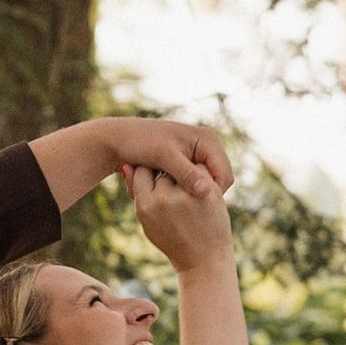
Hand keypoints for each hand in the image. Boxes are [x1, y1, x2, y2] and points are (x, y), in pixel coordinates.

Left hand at [107, 117, 232, 197]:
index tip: (193, 205)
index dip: (213, 193)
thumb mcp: (164, 157)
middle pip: (217, 182)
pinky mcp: (187, 165)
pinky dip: (181, 192)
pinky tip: (165, 195)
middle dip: (202, 194)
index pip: (224, 175)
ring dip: (190, 195)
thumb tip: (206, 190)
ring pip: (205, 186)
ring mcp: (197, 156)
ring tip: (168, 199)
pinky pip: (193, 185)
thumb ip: (185, 173)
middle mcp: (206, 147)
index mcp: (207, 140)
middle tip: (180, 206)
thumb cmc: (141, 142)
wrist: (121, 138)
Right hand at [121, 162, 232, 272]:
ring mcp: (188, 195)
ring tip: (189, 190)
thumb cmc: (172, 240)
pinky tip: (202, 191)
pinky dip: (202, 177)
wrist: (204, 260)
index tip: (156, 179)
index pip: (141, 171)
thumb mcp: (148, 221)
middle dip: (167, 174)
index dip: (149, 174)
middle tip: (175, 186)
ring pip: (182, 166)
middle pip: (162, 168)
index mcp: (146, 206)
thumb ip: (137, 194)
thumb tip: (125, 166)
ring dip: (185, 173)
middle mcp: (165, 199)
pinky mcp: (209, 192)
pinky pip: (201, 170)